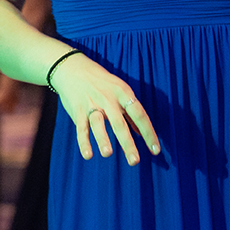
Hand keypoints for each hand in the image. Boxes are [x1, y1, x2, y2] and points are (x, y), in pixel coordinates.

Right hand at [52, 52, 160, 166]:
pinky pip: (81, 128)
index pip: (139, 115)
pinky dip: (84, 142)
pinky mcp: (78, 110)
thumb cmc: (101, 82)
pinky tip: (88, 155)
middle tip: (134, 161)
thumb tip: (140, 131)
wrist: (74, 68)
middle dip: (127, 143)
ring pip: (98, 124)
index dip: (148, 132)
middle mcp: (108, 99)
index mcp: (123, 93)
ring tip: (108, 154)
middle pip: (119, 124)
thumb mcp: (119, 90)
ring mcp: (92, 105)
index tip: (155, 150)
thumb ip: (129, 112)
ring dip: (103, 139)